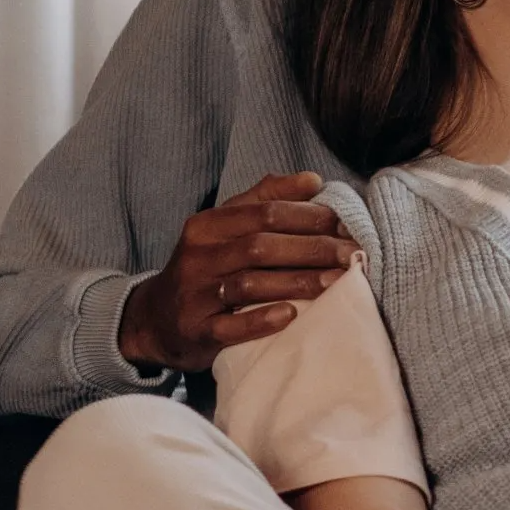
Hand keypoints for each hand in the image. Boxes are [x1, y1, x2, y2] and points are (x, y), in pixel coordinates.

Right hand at [118, 171, 354, 372]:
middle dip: (314, 249)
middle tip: (353, 255)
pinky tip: (291, 315)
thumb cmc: (208, 266)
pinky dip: (260, 320)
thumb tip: (314, 180)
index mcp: (209, 224)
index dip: (310, 217)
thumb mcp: (227, 227)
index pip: (266, 212)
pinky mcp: (195, 330)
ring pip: (250, 283)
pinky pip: (229, 326)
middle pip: (262, 245)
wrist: (156, 318)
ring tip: (337, 283)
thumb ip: (267, 199)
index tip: (347, 225)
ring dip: (299, 282)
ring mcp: (194, 294)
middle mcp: (199, 255)